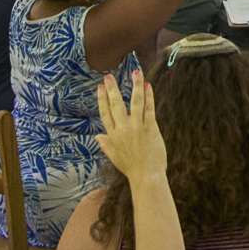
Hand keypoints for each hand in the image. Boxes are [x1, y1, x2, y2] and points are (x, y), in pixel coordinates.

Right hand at [91, 65, 167, 184]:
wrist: (146, 177)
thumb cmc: (131, 168)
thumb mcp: (114, 156)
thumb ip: (105, 145)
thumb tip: (97, 137)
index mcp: (113, 135)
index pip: (105, 113)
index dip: (102, 99)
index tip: (100, 88)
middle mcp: (123, 129)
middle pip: (116, 104)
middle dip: (112, 88)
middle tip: (109, 76)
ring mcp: (137, 127)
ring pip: (135, 101)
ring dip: (135, 85)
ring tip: (135, 72)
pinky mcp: (150, 128)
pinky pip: (149, 108)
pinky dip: (148, 96)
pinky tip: (148, 86)